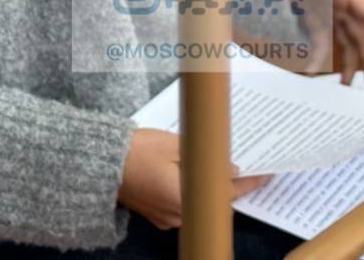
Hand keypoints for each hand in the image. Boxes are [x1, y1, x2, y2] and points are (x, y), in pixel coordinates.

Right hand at [117, 128, 271, 229]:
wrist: (98, 163)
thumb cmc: (136, 151)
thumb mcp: (175, 145)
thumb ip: (206, 159)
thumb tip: (230, 168)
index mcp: (186, 200)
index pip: (228, 193)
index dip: (249, 182)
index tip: (265, 173)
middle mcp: (178, 215)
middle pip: (212, 202)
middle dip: (225, 183)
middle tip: (237, 163)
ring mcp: (164, 218)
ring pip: (196, 204)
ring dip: (205, 187)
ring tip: (210, 163)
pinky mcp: (154, 214)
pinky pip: (180, 205)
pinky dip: (188, 191)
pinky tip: (186, 172)